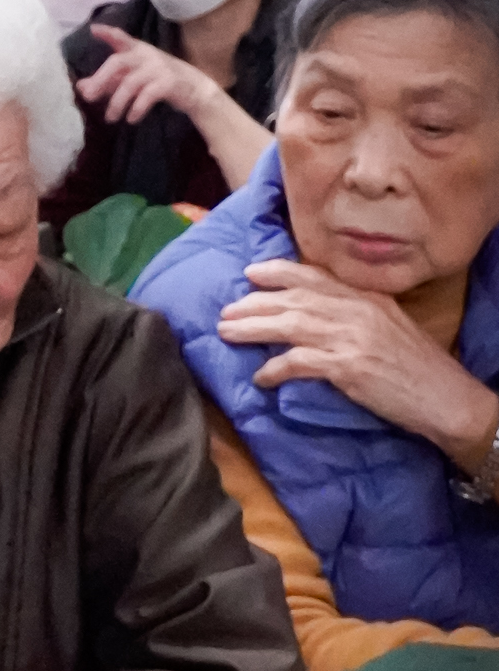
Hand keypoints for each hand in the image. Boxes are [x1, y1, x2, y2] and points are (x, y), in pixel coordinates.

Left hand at [79, 25, 213, 125]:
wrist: (194, 90)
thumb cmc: (157, 81)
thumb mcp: (132, 79)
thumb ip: (107, 82)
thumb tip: (80, 87)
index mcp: (137, 50)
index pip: (120, 38)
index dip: (108, 33)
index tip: (93, 30)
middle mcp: (146, 55)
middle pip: (117, 62)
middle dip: (100, 79)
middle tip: (88, 97)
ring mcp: (158, 68)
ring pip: (130, 83)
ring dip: (117, 103)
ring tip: (110, 118)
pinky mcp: (168, 83)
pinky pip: (148, 95)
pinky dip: (136, 108)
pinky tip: (130, 119)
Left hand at [218, 258, 498, 469]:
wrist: (445, 397)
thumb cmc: (416, 366)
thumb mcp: (388, 326)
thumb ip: (354, 313)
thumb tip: (313, 313)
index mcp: (367, 298)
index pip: (315, 277)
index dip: (279, 272)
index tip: (251, 272)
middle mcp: (357, 310)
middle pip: (294, 300)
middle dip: (255, 303)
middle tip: (225, 311)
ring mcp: (352, 337)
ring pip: (290, 324)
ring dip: (253, 328)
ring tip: (227, 333)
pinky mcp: (348, 367)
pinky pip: (299, 362)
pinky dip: (275, 368)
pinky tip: (260, 377)